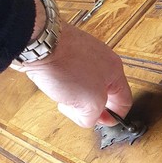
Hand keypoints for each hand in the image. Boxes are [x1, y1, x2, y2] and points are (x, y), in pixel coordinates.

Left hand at [13, 20, 131, 127]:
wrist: (37, 41)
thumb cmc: (65, 65)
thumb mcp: (89, 104)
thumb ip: (93, 117)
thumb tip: (89, 119)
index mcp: (116, 71)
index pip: (124, 101)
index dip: (114, 116)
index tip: (100, 121)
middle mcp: (103, 59)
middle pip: (104, 93)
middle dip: (91, 106)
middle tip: (80, 110)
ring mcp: (84, 52)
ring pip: (86, 84)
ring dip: (77, 95)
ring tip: (65, 95)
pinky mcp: (66, 50)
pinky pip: (70, 73)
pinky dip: (65, 82)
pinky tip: (57, 82)